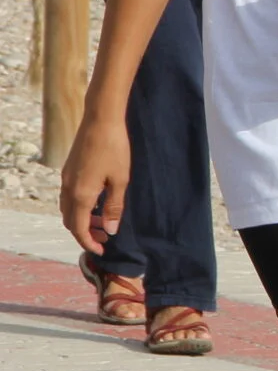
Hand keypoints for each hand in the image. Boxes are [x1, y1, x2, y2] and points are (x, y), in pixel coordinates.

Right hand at [58, 115, 130, 254]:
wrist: (100, 120)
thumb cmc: (114, 148)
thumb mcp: (120, 180)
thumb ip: (114, 206)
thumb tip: (111, 230)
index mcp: (80, 195)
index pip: (78, 228)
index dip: (88, 242)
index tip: (101, 250)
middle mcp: (67, 189)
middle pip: (70, 221)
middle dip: (86, 233)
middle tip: (105, 238)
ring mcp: (65, 179)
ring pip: (68, 209)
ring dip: (83, 220)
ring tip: (104, 222)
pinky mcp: (68, 171)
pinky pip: (69, 197)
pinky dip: (80, 206)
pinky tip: (97, 203)